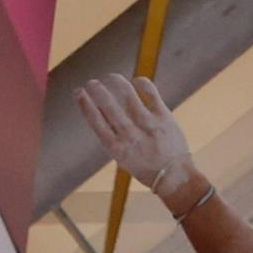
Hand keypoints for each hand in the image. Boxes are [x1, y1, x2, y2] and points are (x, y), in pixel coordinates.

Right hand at [75, 74, 192, 195]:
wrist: (173, 176)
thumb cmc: (147, 169)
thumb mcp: (123, 159)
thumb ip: (114, 139)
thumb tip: (104, 115)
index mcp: (116, 148)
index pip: (95, 120)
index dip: (85, 104)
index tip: (79, 93)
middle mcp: (129, 134)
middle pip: (107, 104)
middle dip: (96, 90)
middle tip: (91, 82)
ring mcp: (146, 123)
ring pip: (127, 94)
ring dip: (115, 82)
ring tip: (110, 77)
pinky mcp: (162, 115)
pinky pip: (150, 92)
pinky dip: (141, 83)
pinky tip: (136, 81)